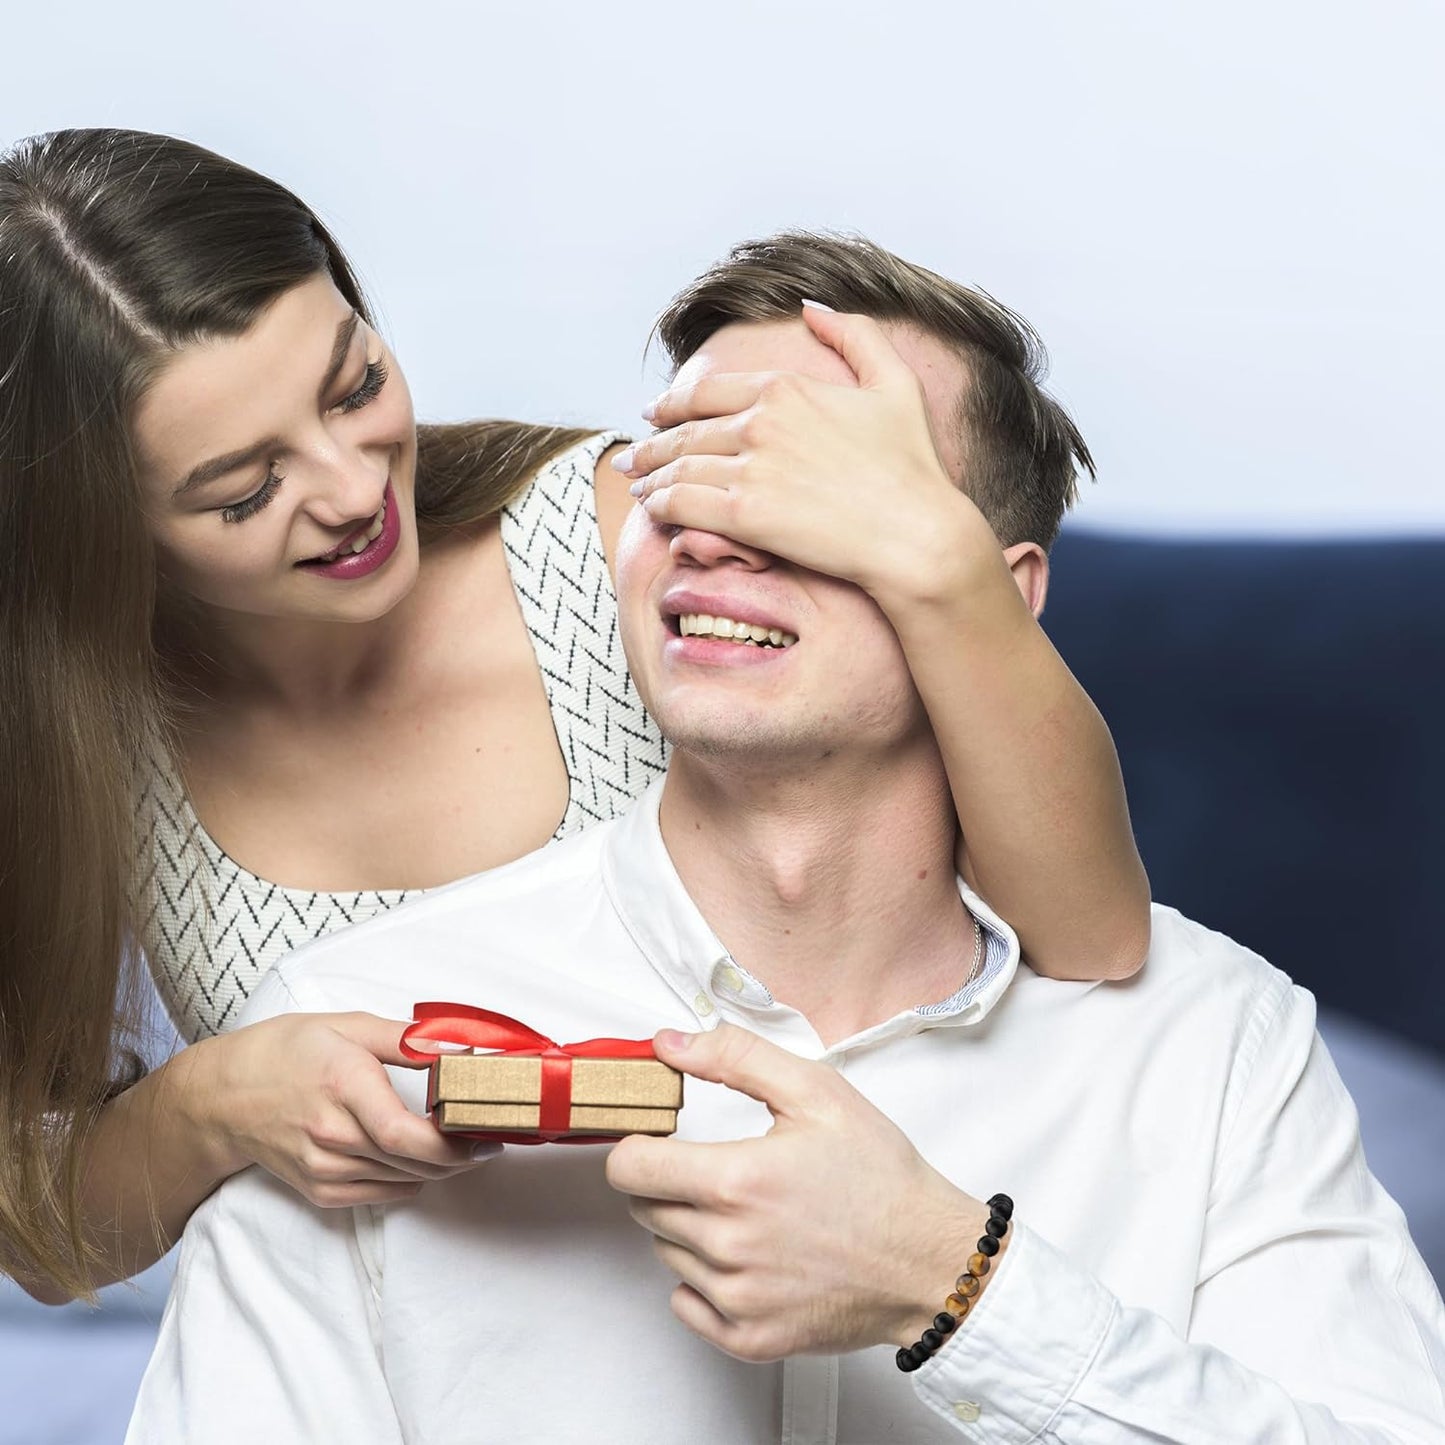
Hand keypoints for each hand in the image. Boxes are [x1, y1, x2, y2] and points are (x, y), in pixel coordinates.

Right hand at [190, 1012, 495, 1207]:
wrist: (221, 1098)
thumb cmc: (286, 1052)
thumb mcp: (348, 1026)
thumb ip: (407, 1038)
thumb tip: (458, 1048)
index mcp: (344, 1086)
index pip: (404, 1135)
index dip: (452, 1144)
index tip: (485, 1135)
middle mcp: (333, 1134)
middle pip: (413, 1162)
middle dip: (460, 1156)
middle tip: (487, 1139)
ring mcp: (324, 1168)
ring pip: (403, 1181)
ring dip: (440, 1169)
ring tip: (462, 1146)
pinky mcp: (319, 1189)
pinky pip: (380, 1195)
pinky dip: (410, 1180)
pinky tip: (422, 1161)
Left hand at [606, 1025, 989, 1361]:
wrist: (931, 1259)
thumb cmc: (880, 1176)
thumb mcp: (816, 1091)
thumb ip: (735, 1057)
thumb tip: (670, 1043)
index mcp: (736, 1180)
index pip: (630, 1167)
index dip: (637, 1146)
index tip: (659, 1142)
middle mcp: (729, 1245)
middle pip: (644, 1208)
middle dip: (668, 1183)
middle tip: (721, 1172)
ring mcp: (738, 1298)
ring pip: (667, 1253)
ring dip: (688, 1229)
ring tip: (747, 1212)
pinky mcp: (751, 1337)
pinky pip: (687, 1305)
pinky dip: (702, 1281)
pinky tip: (745, 1256)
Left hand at [614, 305, 997, 606]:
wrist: (917, 532)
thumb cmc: (913, 466)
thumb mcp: (895, 384)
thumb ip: (855, 336)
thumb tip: (811, 307)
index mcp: (786, 388)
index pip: (708, 393)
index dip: (673, 404)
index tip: (655, 412)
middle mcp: (760, 422)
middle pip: (685, 432)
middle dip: (652, 445)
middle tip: (633, 457)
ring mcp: (751, 468)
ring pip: (678, 468)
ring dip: (650, 476)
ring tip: (637, 484)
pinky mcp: (745, 514)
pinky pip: (683, 503)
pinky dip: (660, 504)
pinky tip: (651, 509)